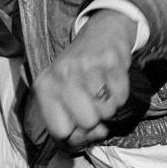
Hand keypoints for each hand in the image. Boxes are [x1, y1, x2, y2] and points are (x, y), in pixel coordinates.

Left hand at [34, 9, 134, 149]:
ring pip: (106, 111)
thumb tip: (94, 136)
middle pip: (86, 123)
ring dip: (109, 106)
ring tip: (102, 89)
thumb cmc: (79, 70)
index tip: (82, 127)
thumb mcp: (62, 91)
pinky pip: (121, 97)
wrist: (102, 32)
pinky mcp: (110, 61)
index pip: (60, 131)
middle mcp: (62, 74)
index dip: (76, 136)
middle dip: (95, 119)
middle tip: (94, 104)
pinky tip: (112, 80)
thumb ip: (70, 121)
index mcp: (45, 85)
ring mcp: (86, 66)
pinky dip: (121, 94)